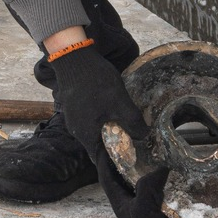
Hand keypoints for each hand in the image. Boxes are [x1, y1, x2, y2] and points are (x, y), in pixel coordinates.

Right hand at [49, 41, 147, 184]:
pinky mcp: (74, 105)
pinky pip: (90, 117)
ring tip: (125, 120)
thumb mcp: (120, 104)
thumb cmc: (95, 83)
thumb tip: (143, 136)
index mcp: (86, 134)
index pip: (100, 159)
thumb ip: (133, 123)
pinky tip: (113, 106)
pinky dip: (103, 116)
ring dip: (109, 127)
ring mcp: (73, 116)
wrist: (73, 57)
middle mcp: (76, 129)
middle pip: (98, 144)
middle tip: (133, 136)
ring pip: (95, 129)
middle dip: (115, 142)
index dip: (115, 160)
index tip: (130, 156)